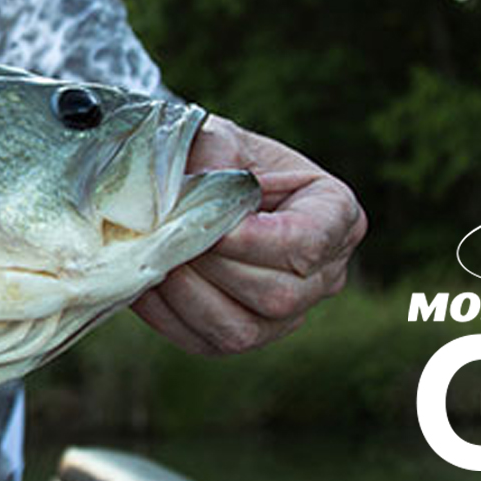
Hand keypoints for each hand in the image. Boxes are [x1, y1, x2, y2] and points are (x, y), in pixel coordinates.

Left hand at [132, 114, 365, 355]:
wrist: (199, 181)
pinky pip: (208, 342)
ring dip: (187, 294)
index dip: (252, 241)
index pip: (306, 243)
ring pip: (243, 330)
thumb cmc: (218, 156)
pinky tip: (145, 280)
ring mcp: (289, 314)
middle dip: (213, 266)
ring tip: (154, 256)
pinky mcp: (244, 335)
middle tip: (167, 236)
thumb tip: (188, 196)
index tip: (208, 224)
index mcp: (335, 214)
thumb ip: (213, 158)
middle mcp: (325, 273)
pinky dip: (168, 314)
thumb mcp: (220, 138)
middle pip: (278, 295)